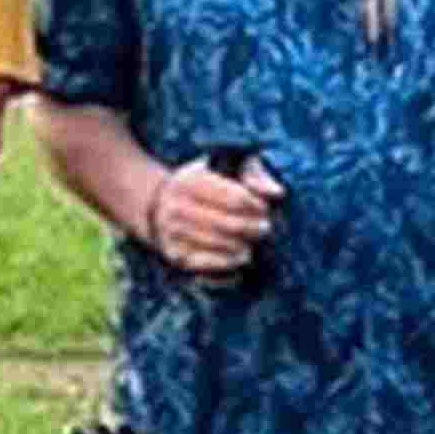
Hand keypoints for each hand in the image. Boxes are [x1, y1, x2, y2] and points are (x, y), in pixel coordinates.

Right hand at [136, 158, 285, 284]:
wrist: (156, 205)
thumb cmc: (204, 185)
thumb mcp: (223, 169)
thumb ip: (254, 175)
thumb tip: (277, 193)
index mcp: (190, 181)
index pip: (236, 199)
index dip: (257, 206)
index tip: (264, 208)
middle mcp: (176, 207)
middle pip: (232, 225)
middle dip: (255, 228)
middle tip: (265, 228)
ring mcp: (173, 233)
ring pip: (223, 245)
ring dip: (245, 246)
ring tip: (252, 243)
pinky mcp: (174, 255)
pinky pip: (208, 264)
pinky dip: (229, 264)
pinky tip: (240, 258)